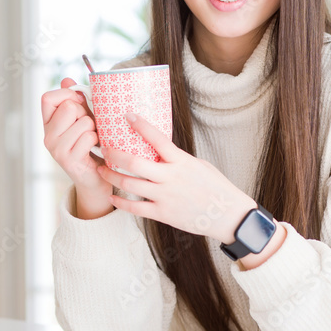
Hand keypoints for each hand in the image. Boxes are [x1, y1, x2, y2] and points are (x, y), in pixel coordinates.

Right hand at [41, 78, 109, 195]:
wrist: (96, 178)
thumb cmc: (92, 144)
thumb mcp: (83, 119)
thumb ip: (76, 100)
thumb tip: (66, 80)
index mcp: (48, 123)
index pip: (47, 98)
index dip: (66, 95)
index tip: (79, 102)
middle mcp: (47, 136)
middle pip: (69, 107)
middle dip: (85, 113)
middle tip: (88, 127)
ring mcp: (56, 149)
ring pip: (83, 121)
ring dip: (94, 129)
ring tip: (93, 140)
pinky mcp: (68, 159)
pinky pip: (89, 136)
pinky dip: (97, 140)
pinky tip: (94, 149)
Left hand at [96, 113, 255, 244]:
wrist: (228, 214)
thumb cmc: (216, 187)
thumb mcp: (199, 165)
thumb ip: (177, 159)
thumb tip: (158, 151)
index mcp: (181, 162)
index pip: (158, 138)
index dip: (141, 125)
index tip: (128, 115)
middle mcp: (171, 178)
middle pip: (134, 163)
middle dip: (115, 154)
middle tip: (104, 147)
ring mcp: (165, 197)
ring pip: (129, 185)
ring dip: (111, 176)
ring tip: (102, 170)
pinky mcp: (163, 214)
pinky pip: (135, 208)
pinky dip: (120, 202)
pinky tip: (112, 196)